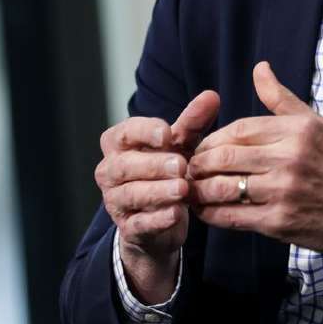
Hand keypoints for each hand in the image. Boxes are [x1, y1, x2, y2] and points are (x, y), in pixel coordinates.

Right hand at [95, 90, 219, 302]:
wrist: (162, 216)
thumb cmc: (169, 170)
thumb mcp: (182, 144)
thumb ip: (193, 122)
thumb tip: (212, 95)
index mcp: (120, 145)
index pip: (125, 132)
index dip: (145, 132)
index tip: (167, 134)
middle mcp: (111, 172)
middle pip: (123, 166)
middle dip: (152, 165)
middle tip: (180, 165)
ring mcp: (116, 201)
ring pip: (130, 195)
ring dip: (157, 192)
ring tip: (183, 189)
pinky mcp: (129, 228)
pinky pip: (138, 224)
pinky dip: (157, 219)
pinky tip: (176, 214)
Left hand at [189, 62, 322, 271]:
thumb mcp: (319, 125)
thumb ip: (282, 99)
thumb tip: (260, 68)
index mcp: (299, 130)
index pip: (238, 128)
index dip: (213, 138)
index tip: (206, 148)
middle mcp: (290, 157)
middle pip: (224, 155)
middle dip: (200, 163)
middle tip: (192, 168)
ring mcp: (284, 191)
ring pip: (222, 186)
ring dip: (200, 189)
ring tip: (194, 188)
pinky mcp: (279, 222)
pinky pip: (232, 216)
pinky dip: (212, 214)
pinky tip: (208, 210)